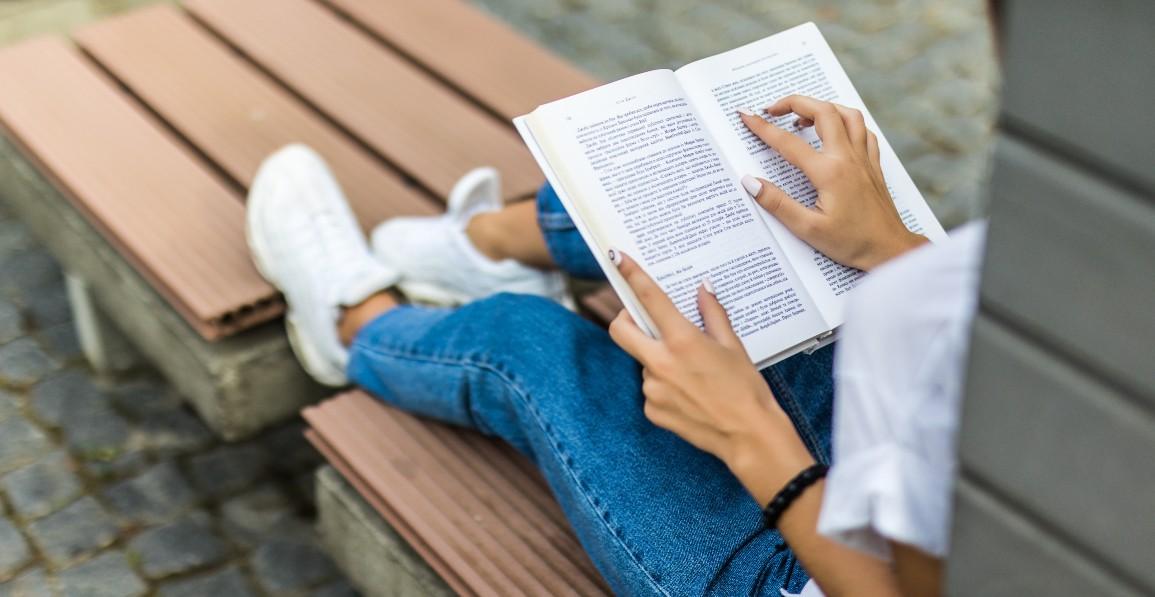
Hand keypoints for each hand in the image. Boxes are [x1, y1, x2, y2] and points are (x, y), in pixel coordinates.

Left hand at [607, 251, 813, 498]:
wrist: (749, 437)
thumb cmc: (746, 389)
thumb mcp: (733, 346)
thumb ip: (713, 314)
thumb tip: (703, 289)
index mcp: (682, 341)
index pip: (649, 298)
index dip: (631, 274)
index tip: (617, 257)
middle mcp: (660, 363)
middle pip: (621, 330)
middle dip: (626, 319)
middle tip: (644, 320)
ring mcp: (652, 388)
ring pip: (643, 362)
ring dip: (658, 360)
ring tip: (693, 374)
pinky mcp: (652, 410)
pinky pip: (652, 389)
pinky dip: (665, 386)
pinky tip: (690, 395)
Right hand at [739, 96, 926, 270]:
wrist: (890, 249)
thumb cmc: (852, 242)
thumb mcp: (808, 228)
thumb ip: (777, 203)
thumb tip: (751, 182)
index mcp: (829, 172)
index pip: (788, 142)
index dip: (763, 127)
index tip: (746, 116)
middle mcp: (847, 157)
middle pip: (822, 111)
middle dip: (794, 102)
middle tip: (773, 110)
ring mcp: (864, 158)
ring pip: (847, 114)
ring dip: (822, 107)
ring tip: (801, 117)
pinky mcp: (873, 164)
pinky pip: (863, 130)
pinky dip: (846, 122)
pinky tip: (835, 131)